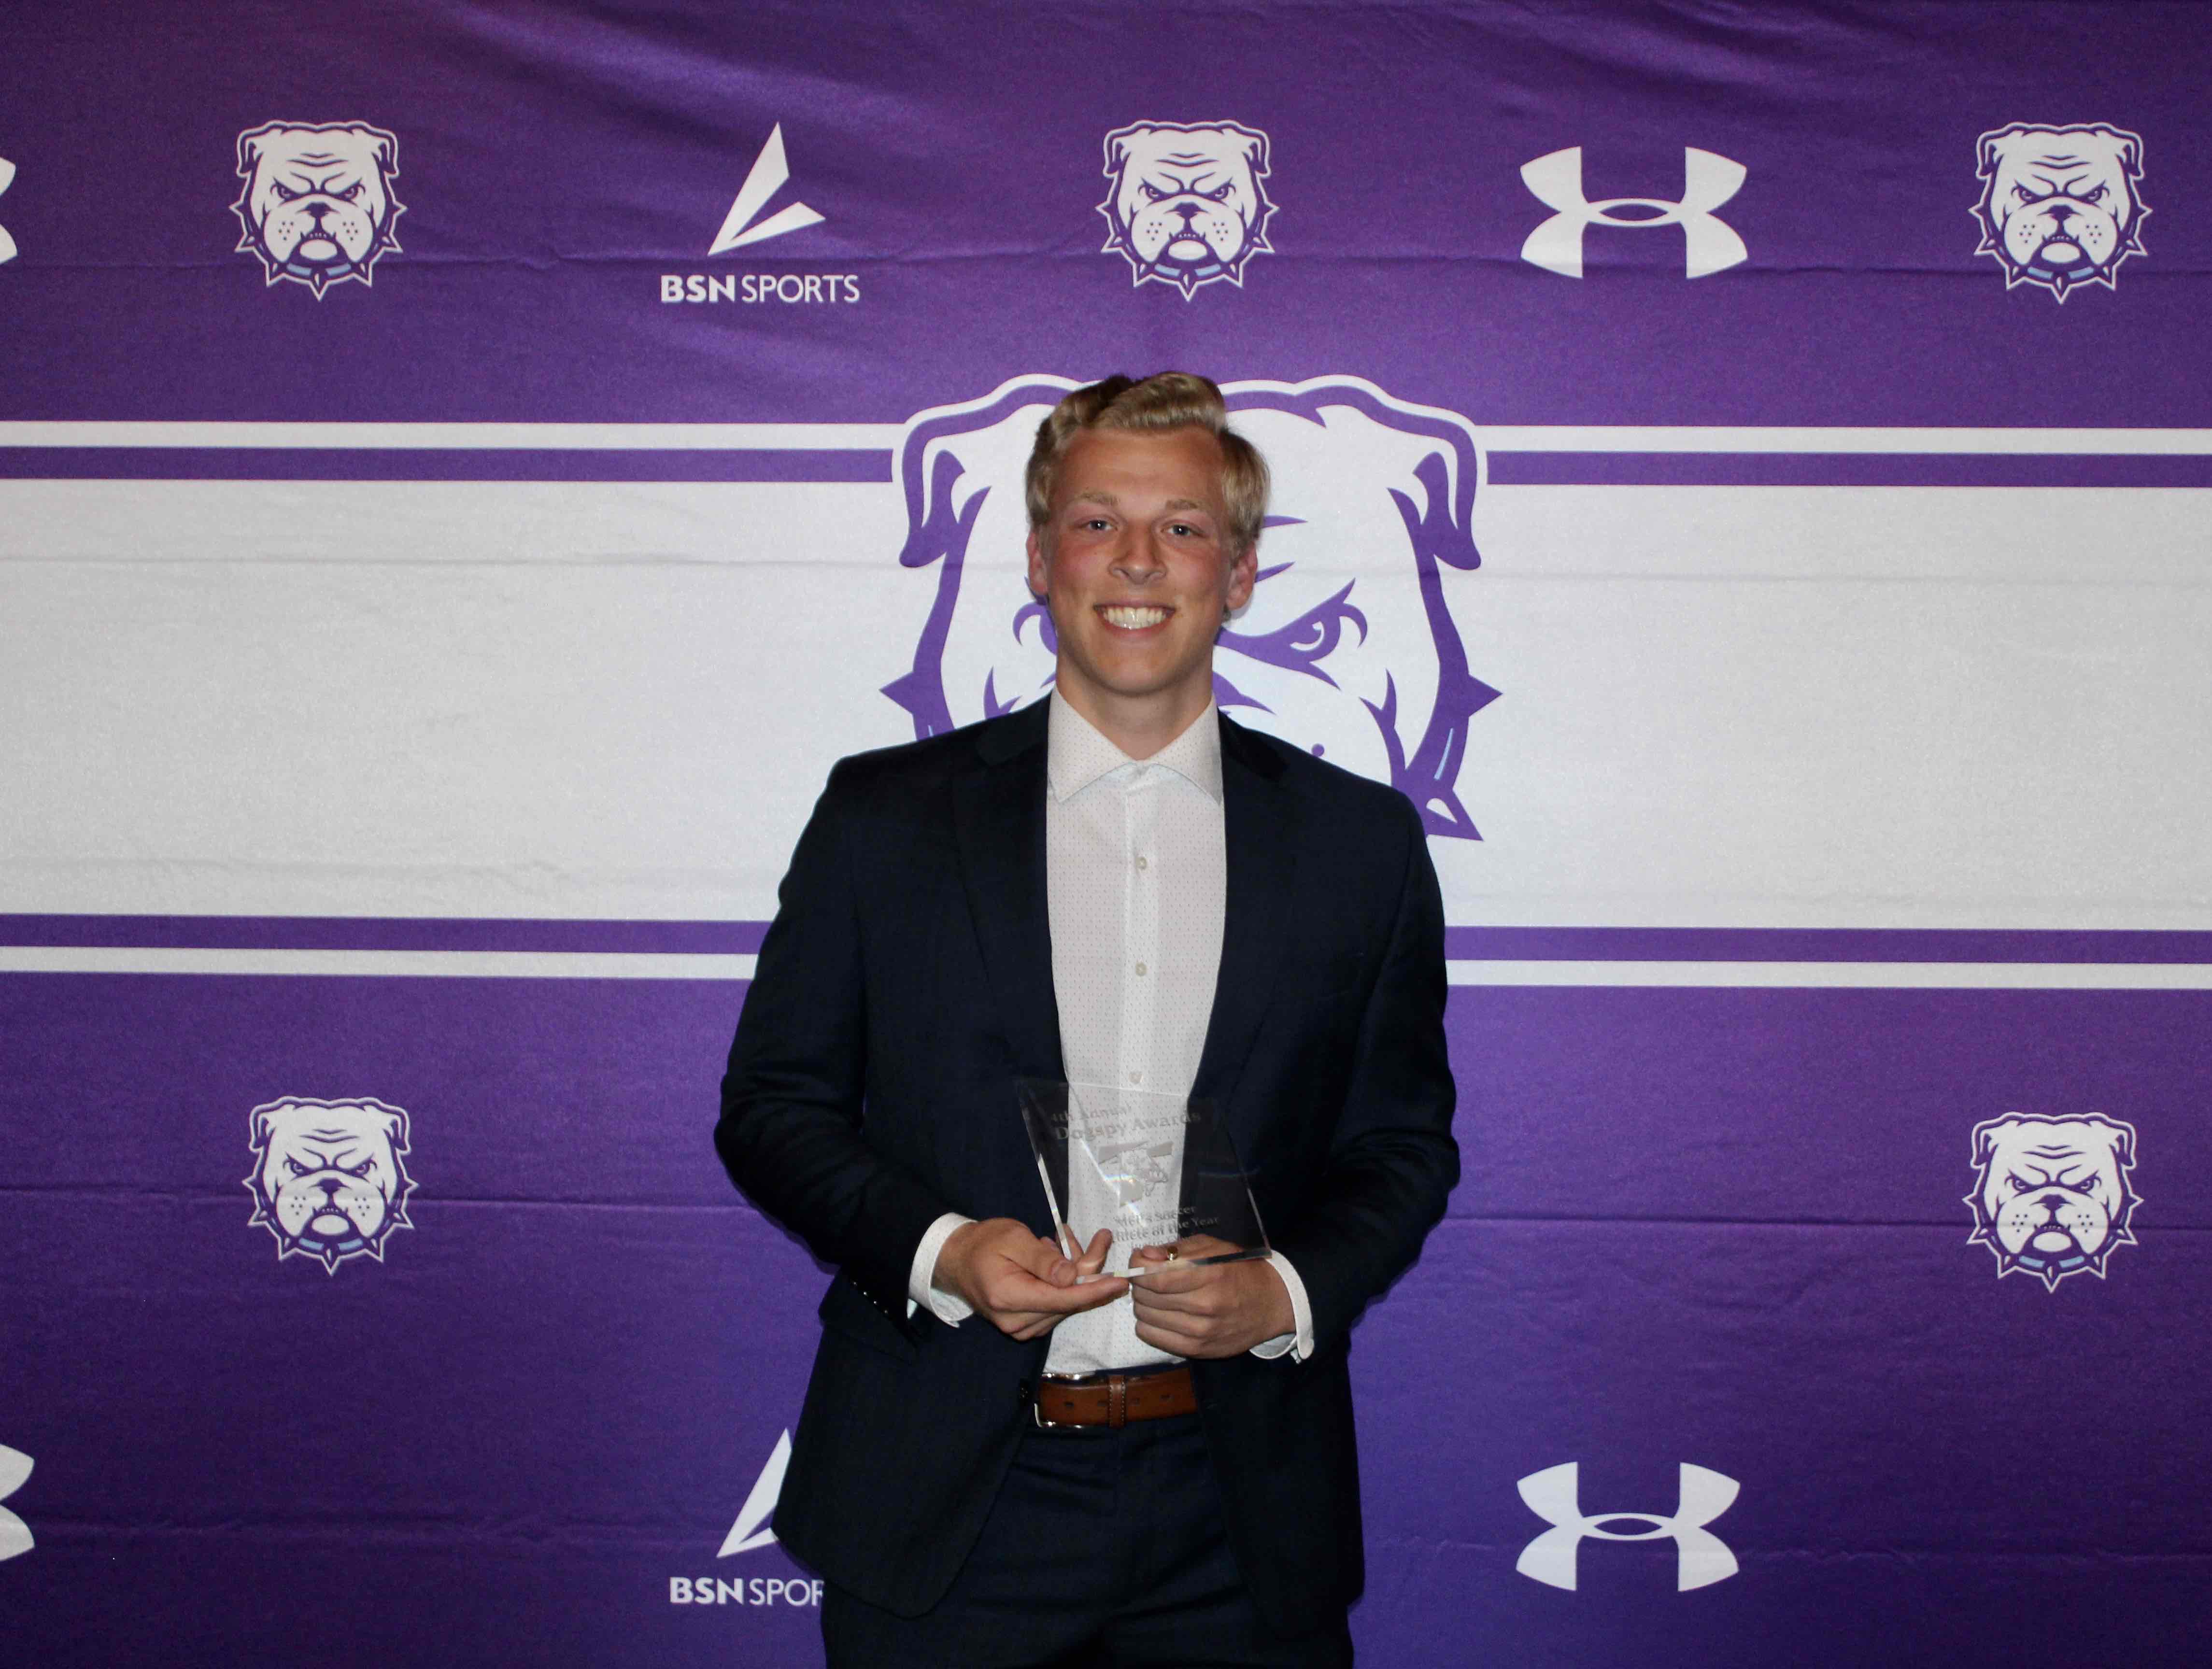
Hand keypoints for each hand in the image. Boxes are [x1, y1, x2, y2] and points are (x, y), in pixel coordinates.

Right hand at [933, 1219, 1127, 1340]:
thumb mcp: (1013, 1239)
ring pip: (1065, 1305)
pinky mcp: (1025, 1326)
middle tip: (1101, 1238)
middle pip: (1068, 1302)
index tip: (1121, 1282)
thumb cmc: (983, 1243)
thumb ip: (1043, 1260)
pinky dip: (1064, 1285)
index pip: (1062, 1300)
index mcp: (1009, 1298)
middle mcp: (1015, 1322)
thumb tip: (1073, 1277)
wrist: (957, 1260)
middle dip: (1089, 1272)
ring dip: (1076, 1276)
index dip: (1094, 1291)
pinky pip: (1056, 1307)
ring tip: (1066, 1242)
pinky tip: (1056, 1261)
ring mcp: (1020, 1328)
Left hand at [1127, 1236, 1293, 1357]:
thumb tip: (1144, 1255)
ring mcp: (1201, 1332)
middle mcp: (1205, 1306)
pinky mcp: (1198, 1350)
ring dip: (1143, 1304)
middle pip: (1148, 1298)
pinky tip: (1160, 1314)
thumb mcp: (1214, 1247)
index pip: (1156, 1277)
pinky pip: (1154, 1338)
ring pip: (1147, 1318)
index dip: (1138, 1267)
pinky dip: (1148, 1325)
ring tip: (1155, 1296)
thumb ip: (1177, 1250)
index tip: (1138, 1261)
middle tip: (1148, 1278)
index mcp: (1210, 1274)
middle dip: (1140, 1284)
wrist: (1271, 1304)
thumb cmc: (1240, 1269)